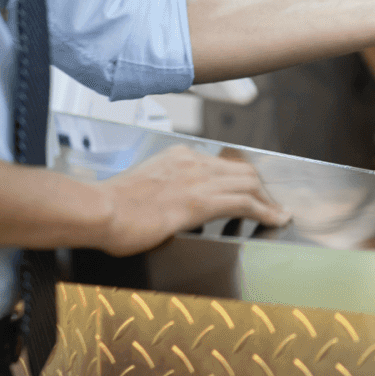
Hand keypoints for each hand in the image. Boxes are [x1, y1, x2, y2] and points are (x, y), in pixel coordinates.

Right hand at [97, 145, 289, 256]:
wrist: (96, 210)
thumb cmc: (106, 207)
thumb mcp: (137, 188)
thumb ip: (157, 191)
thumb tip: (162, 207)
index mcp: (176, 157)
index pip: (219, 163)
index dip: (238, 178)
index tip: (247, 190)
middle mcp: (191, 162)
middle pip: (241, 169)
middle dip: (260, 187)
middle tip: (270, 204)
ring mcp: (197, 179)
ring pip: (249, 182)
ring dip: (268, 199)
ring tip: (277, 213)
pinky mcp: (200, 201)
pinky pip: (245, 202)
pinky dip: (265, 210)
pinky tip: (274, 219)